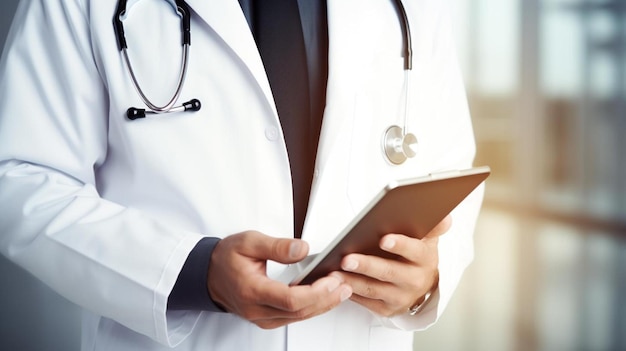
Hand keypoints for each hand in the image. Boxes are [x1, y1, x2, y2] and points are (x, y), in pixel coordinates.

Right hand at [207, 231, 351, 328]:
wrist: (208, 274)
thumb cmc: (226, 257)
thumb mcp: (248, 242)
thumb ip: (277, 246)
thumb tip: (303, 249)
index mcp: (251, 290)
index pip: (289, 300)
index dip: (315, 292)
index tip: (332, 279)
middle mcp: (256, 309)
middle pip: (299, 312)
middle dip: (326, 299)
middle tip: (344, 284)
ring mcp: (261, 317)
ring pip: (299, 317)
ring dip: (323, 304)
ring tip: (342, 289)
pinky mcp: (267, 318)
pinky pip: (294, 317)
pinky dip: (312, 307)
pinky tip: (325, 296)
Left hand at [332, 215, 451, 316]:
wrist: (422, 283)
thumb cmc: (418, 254)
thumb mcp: (428, 238)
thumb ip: (434, 225)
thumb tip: (444, 216)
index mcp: (425, 259)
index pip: (414, 251)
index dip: (400, 245)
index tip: (384, 239)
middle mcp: (415, 280)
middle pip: (389, 272)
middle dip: (367, 265)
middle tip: (347, 258)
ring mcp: (401, 297)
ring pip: (373, 289)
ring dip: (352, 281)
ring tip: (335, 272)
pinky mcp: (388, 309)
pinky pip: (366, 302)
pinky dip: (350, 292)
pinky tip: (337, 283)